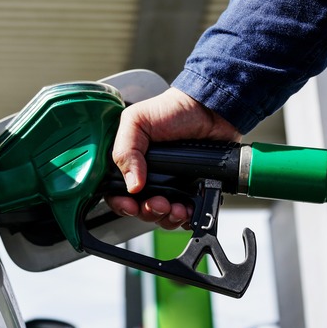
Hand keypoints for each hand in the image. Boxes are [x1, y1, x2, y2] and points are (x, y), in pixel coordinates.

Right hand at [107, 87, 240, 228]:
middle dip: (148, 211)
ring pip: (161, 215)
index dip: (121, 203)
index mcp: (131, 162)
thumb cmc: (173, 110)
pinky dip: (185, 218)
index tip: (130, 204)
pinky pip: (185, 215)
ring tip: (176, 206)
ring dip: (167, 217)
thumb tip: (132, 186)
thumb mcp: (137, 121)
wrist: (210, 109)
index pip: (116, 192)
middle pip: (139, 209)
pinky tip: (188, 209)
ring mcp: (171, 185)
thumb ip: (125, 151)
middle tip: (159, 203)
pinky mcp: (192, 190)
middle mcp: (148, 176)